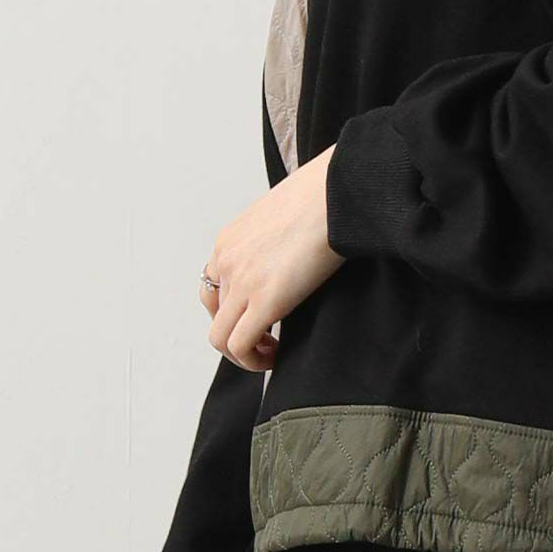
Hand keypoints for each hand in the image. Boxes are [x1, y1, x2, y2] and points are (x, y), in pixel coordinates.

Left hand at [199, 145, 345, 370]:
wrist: (338, 191)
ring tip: (270, 352)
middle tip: (267, 338)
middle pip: (215, 314)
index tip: (258, 316)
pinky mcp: (264, 300)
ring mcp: (242, 282)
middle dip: (238, 331)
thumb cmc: (325, 195)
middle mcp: (227, 261)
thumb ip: (276, 237)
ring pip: (221, 337)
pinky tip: (276, 355)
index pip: (214, 285)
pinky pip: (239, 346)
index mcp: (230, 239)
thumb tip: (292, 253)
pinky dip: (253, 360)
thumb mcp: (284, 213)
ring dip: (243, 353)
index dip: (234, 308)